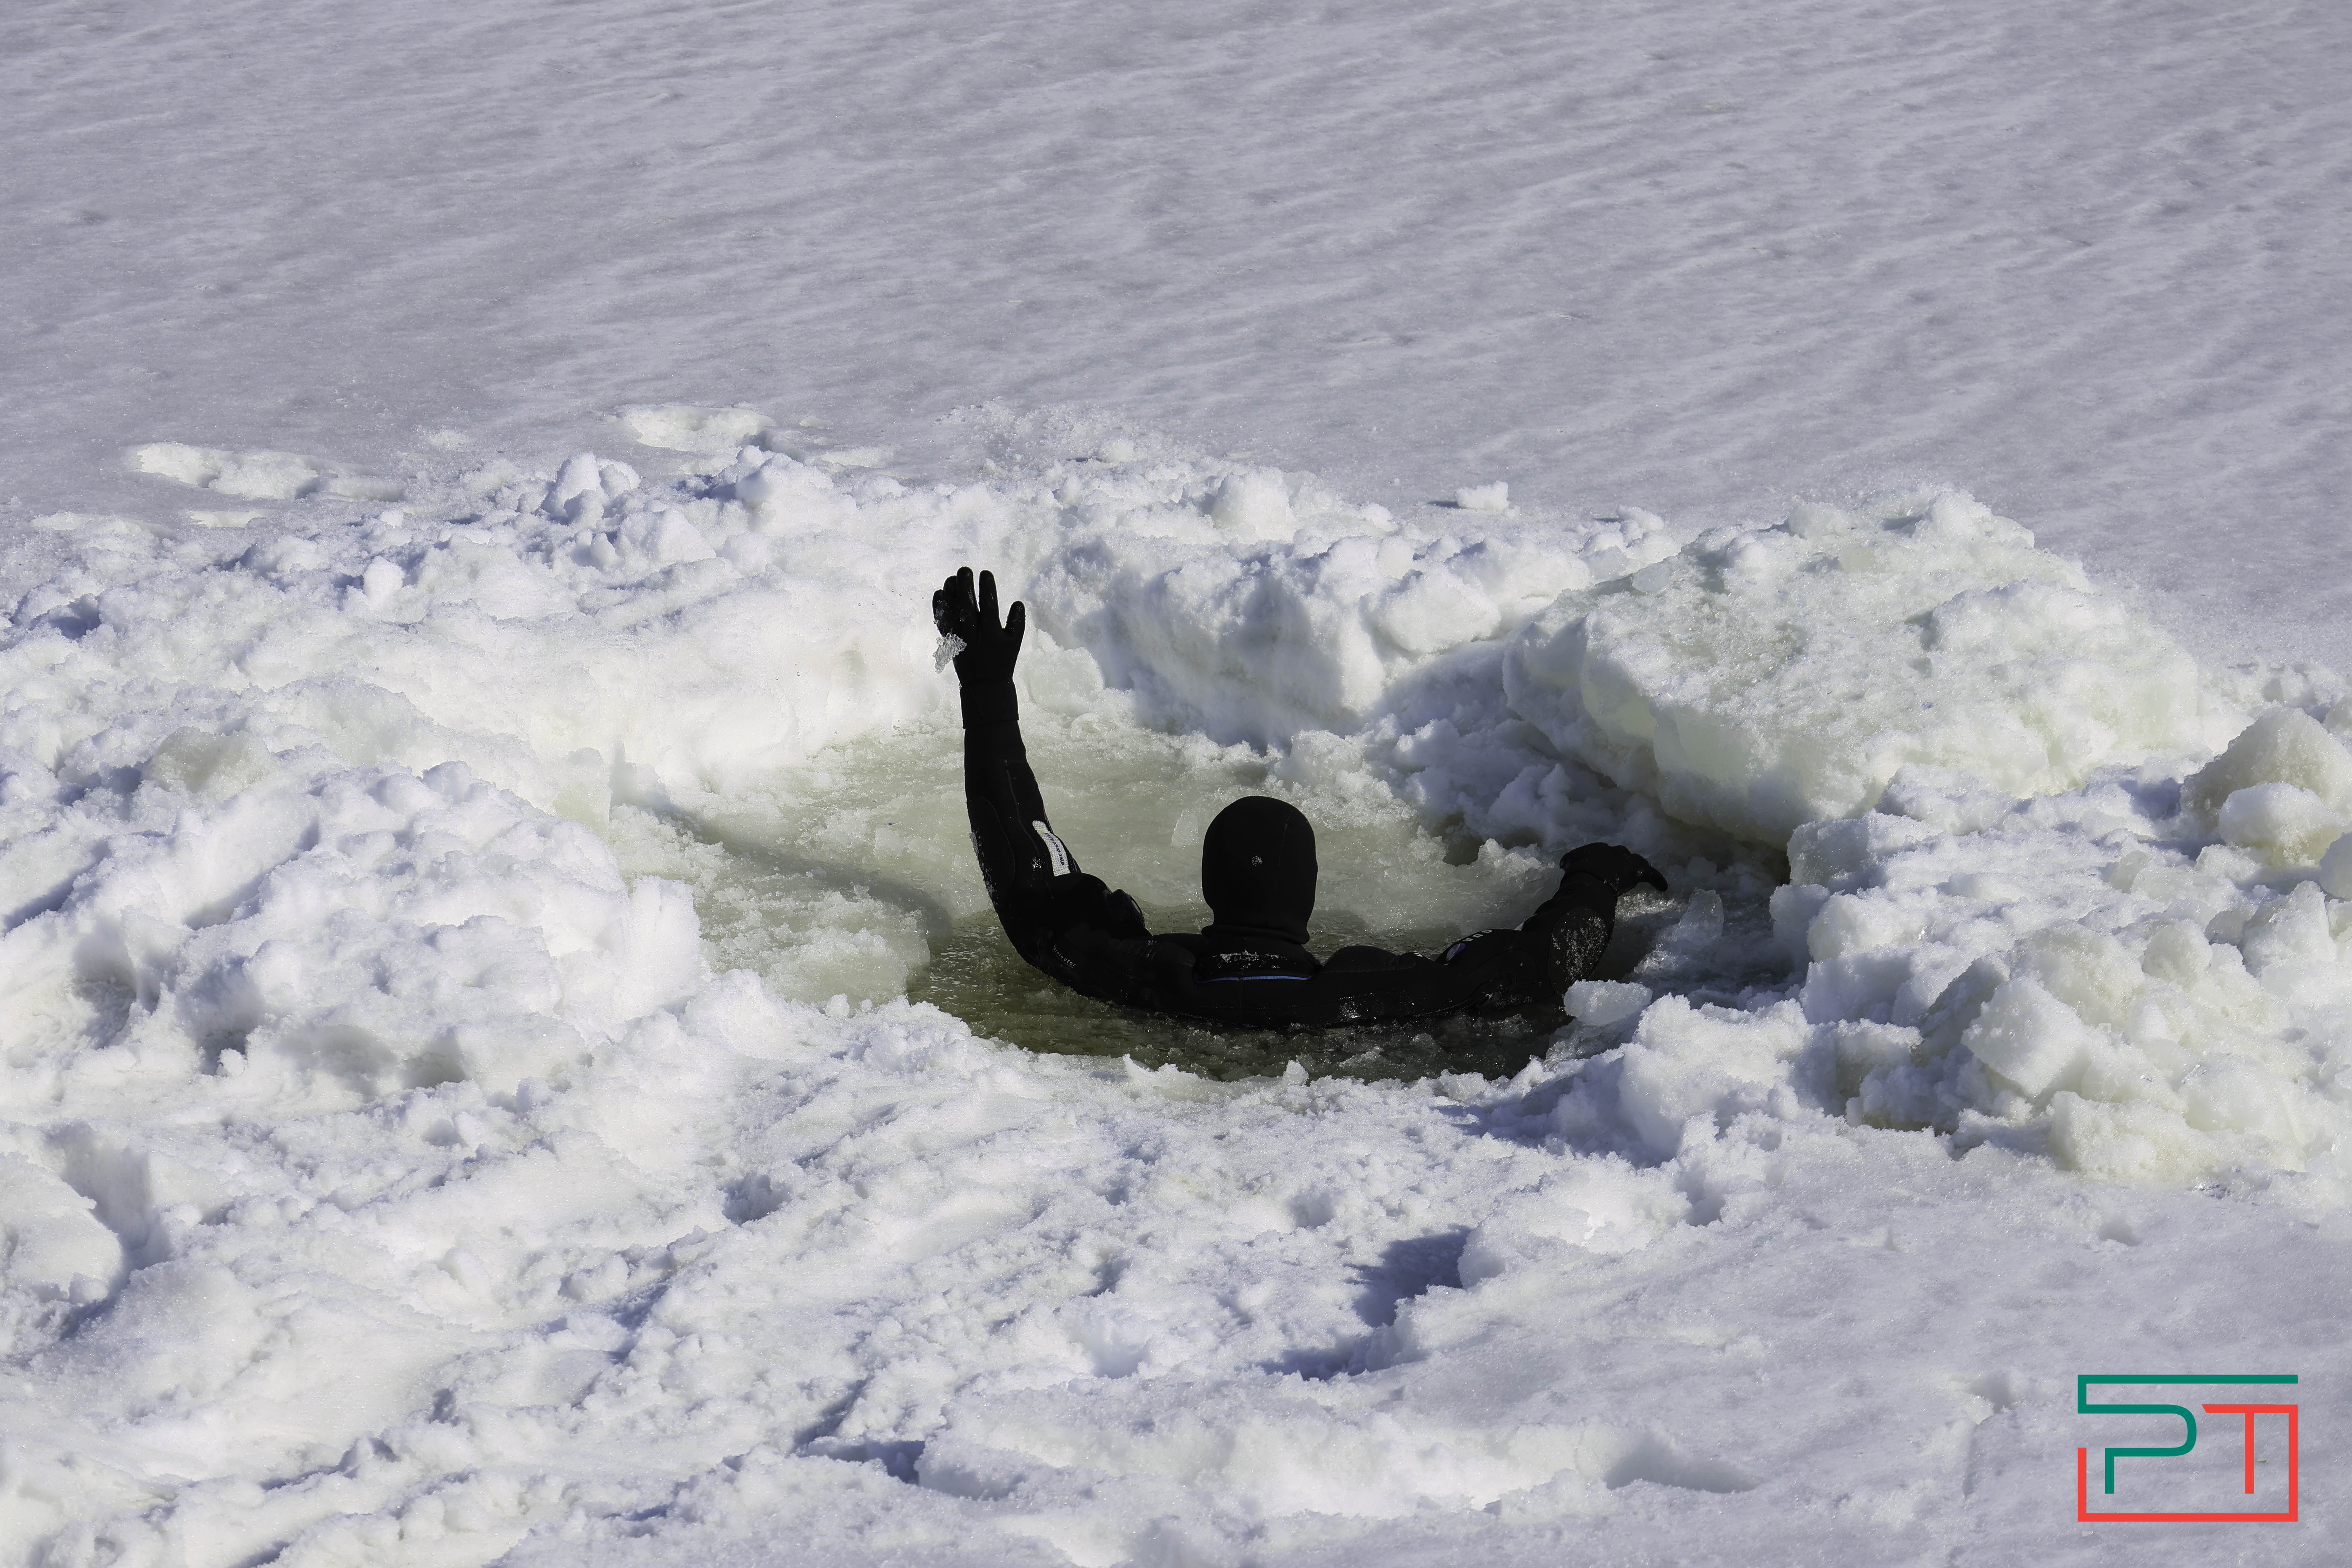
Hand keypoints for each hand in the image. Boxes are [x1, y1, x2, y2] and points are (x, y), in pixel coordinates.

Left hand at [932, 566, 1025, 685]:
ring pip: (952, 613)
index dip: (986, 587)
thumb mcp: (1015, 643)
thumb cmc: (1002, 661)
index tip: (985, 573)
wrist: (984, 685)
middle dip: (965, 586)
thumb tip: (1018, 603)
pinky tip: (940, 593)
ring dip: (951, 594)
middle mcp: (974, 635)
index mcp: (992, 633)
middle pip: (966, 606)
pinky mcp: (950, 642)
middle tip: (964, 569)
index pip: (989, 605)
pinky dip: (940, 608)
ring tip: (952, 578)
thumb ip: (1017, 623)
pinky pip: (942, 623)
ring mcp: (960, 638)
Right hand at [1559, 843, 1667, 896]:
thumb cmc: (1575, 874)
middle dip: (1622, 860)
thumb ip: (1571, 865)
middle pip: (1621, 854)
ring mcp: (1625, 860)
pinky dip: (1657, 880)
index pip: (1603, 853)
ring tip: (1640, 873)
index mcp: (1596, 849)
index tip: (1603, 868)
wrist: (1587, 876)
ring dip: (1637, 867)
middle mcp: (1612, 851)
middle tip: (1621, 869)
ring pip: (1636, 860)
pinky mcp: (1636, 871)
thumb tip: (1564, 866)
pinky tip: (1663, 887)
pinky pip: (1650, 874)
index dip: (1605, 861)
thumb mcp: (1571, 867)